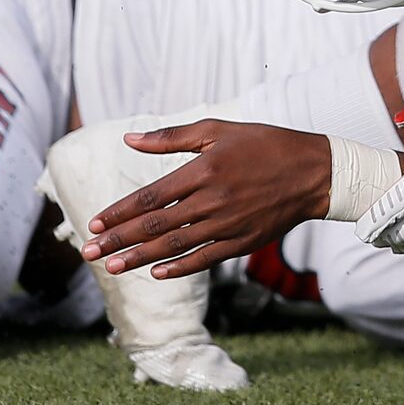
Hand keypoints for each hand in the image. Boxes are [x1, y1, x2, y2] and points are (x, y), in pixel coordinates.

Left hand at [78, 119, 331, 280]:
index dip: (120, 212)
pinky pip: (204, 259)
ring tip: (112, 268)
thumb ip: (173, 137)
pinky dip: (179, 268)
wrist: (314, 172)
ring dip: (140, 258)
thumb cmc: (265, 144)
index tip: (95, 223)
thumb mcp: (220, 130)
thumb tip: (130, 139)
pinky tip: (156, 274)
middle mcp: (212, 199)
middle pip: (155, 224)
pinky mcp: (242, 242)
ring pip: (174, 245)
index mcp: (204, 169)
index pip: (151, 196)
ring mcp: (228, 224)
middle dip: (119, 240)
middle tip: (89, 252)